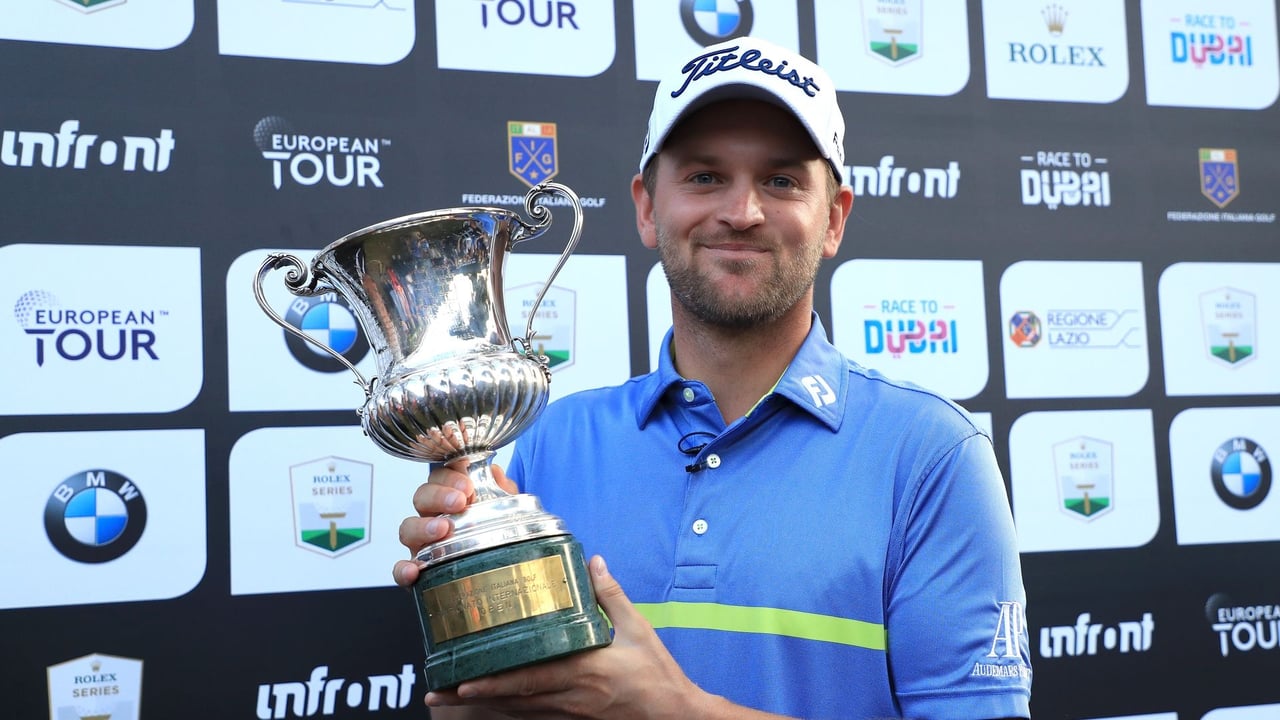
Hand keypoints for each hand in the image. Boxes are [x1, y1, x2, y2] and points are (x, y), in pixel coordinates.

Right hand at [392, 462, 516, 587]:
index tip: (467, 485)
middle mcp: (432, 517)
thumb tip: (495, 473)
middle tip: (458, 502)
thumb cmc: (495, 533)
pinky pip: (401, 569)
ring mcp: (422, 543)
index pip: (440, 477)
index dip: (450, 477)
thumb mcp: (503, 509)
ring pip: (408, 528)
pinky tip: (414, 571)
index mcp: (449, 498)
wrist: (495, 569)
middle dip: (438, 496)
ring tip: (443, 529)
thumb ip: (502, 489)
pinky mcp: (418, 571)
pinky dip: (404, 570)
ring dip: (422, 527)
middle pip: (422, 497)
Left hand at [423, 555, 717, 719]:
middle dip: (473, 698)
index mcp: (585, 671)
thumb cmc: (657, 674)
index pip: (531, 679)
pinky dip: (506, 715)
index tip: (464, 679)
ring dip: (482, 709)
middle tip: (438, 693)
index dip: (495, 682)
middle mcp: (571, 696)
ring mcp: (570, 714)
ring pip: (518, 713)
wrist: (675, 714)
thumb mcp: (639, 629)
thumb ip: (610, 595)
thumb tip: (592, 561)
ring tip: (447, 703)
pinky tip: (484, 710)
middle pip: (514, 701)